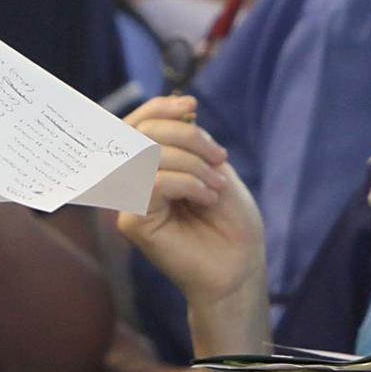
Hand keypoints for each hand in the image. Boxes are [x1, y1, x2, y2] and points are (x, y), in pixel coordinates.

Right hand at [114, 95, 264, 309]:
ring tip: (217, 186)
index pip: (138, 125)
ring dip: (192, 163)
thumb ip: (189, 140)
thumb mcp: (213, 167)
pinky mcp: (133, 221)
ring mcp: (130, 202)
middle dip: (186, 136)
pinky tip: (207, 197)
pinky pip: (154, 182)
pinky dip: (188, 182)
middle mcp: (133, 181)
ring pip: (148, 155)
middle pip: (142, 133)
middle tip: (219, 158)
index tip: (191, 106)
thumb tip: (178, 112)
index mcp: (149, 165)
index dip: (160, 108)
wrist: (240, 265)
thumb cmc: (230, 220)